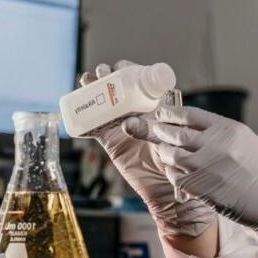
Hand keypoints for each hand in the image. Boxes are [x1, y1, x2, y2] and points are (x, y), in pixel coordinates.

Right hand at [79, 62, 216, 238]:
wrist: (168, 190)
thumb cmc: (181, 162)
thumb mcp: (175, 139)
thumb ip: (160, 130)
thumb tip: (144, 120)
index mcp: (157, 107)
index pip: (142, 83)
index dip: (131, 71)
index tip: (125, 67)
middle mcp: (138, 113)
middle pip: (120, 88)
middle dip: (110, 76)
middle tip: (105, 72)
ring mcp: (122, 126)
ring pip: (104, 103)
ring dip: (94, 88)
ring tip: (89, 80)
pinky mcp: (110, 141)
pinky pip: (93, 126)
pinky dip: (83, 116)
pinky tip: (77, 105)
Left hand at [129, 106, 257, 257]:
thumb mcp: (248, 143)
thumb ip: (221, 134)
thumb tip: (194, 129)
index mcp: (230, 130)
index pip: (189, 115)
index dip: (170, 113)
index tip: (160, 113)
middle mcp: (216, 145)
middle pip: (174, 132)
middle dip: (158, 130)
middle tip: (149, 129)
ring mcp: (206, 167)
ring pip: (170, 154)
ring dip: (163, 153)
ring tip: (165, 153)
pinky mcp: (200, 188)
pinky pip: (175, 176)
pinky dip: (172, 173)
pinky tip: (177, 173)